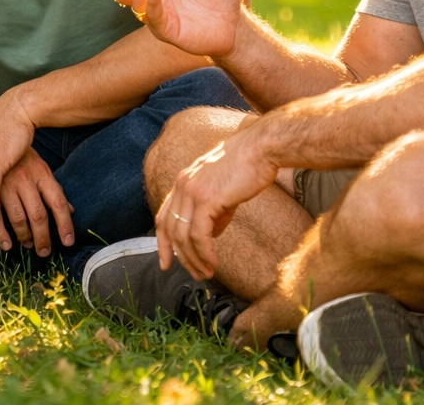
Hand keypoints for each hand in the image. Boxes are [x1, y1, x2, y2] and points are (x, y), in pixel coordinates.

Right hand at [0, 148, 74, 255]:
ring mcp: (8, 184)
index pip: (58, 202)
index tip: (68, 242)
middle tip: (44, 252)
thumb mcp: (40, 167)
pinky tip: (5, 243)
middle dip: (43, 238)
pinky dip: (1, 234)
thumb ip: (54, 190)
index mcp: (42, 173)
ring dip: (23, 237)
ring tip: (27, 245)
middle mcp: (27, 179)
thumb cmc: (21, 155)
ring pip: (18, 219)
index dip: (64, 224)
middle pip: (39, 215)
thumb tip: (71, 211)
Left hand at [155, 115, 276, 279]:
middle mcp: (182, 185)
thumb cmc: (247, 166)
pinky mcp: (206, 198)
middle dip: (180, 257)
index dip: (162, 242)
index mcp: (183, 181)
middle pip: (170, 230)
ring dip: (194, 259)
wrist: (260, 149)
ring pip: (183, 236)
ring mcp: (192, 191)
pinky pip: (199, 235)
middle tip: (195, 274)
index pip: (163, 216)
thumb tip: (210, 235)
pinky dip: (205, 253)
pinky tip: (213, 262)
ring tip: (207, 272)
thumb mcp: (222, 190)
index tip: (166, 262)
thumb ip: (212, 211)